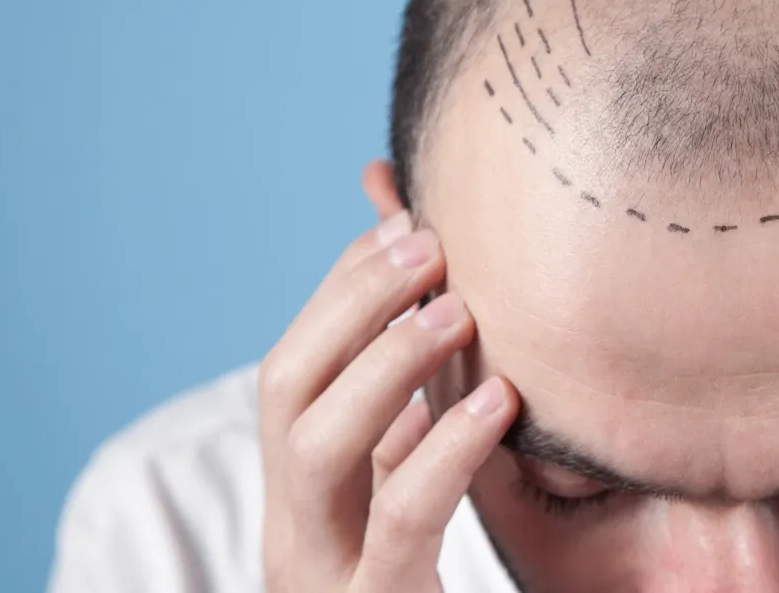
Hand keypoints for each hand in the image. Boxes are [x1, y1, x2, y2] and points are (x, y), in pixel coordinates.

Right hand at [257, 185, 517, 591]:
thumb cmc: (423, 587)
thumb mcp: (413, 481)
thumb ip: (414, 393)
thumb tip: (419, 268)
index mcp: (300, 491)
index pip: (292, 365)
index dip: (340, 287)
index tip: (406, 222)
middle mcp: (293, 526)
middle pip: (282, 389)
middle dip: (349, 304)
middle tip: (430, 246)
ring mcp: (322, 572)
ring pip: (314, 450)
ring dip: (382, 362)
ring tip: (457, 309)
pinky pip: (400, 525)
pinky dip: (444, 451)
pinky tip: (496, 401)